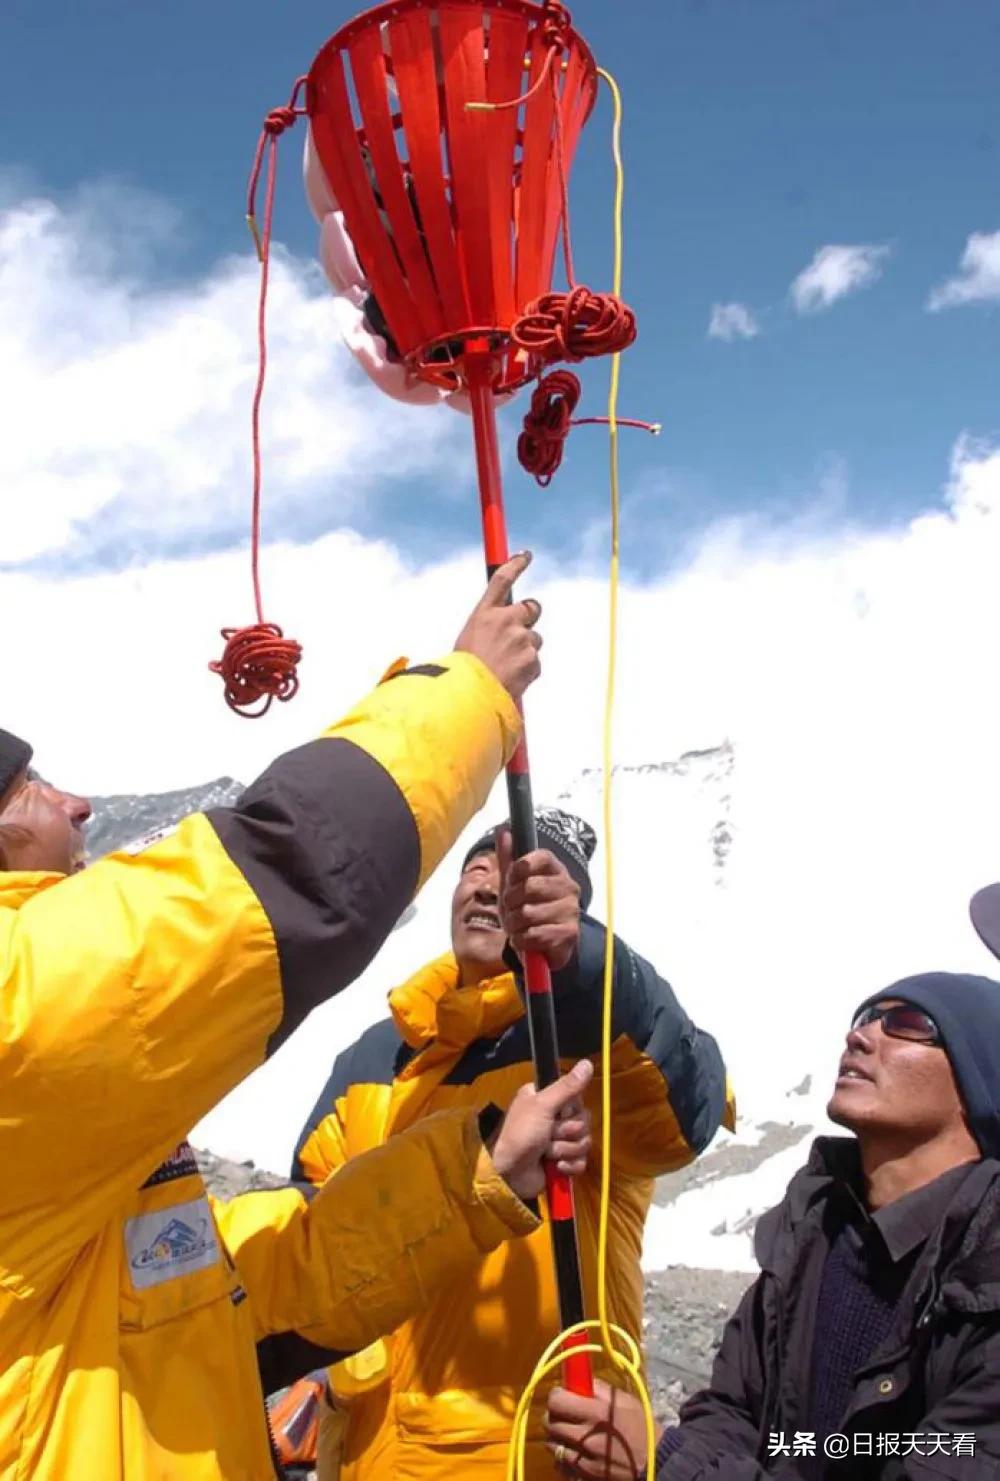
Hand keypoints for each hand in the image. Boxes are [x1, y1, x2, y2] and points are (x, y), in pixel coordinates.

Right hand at [453, 552, 541, 701]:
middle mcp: (504, 620)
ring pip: (534, 639)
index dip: (516, 564)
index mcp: (483, 614)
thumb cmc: (462, 673)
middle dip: (529, 618)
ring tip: (505, 668)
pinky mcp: (532, 658)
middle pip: (531, 608)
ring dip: (525, 650)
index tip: (526, 555)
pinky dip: (526, 671)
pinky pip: (536, 662)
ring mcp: (520, 638)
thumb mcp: (468, 642)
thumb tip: (504, 633)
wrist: (469, 697)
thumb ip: (489, 631)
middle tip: (518, 634)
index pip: (502, 579)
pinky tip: (510, 679)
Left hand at [490, 1059, 593, 1200]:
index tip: (559, 1113)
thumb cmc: (521, 1135)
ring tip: (546, 1153)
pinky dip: (569, 1166)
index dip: (571, 1108)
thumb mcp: (542, 1106)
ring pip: (584, 1141)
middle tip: (548, 1135)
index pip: (576, 1097)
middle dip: (566, 1132)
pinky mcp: (563, 1160)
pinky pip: (581, 1161)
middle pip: (583, 1120)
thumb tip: (588, 1062)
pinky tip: (555, 1167)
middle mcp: (554, 1117)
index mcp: (547, 1099)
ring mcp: (559, 1140)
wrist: (510, 1175)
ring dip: (564, 1150)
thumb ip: (566, 1087)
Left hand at [497, 829, 580, 970]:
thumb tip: (503, 830)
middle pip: (530, 886)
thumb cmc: (527, 907)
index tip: (511, 879)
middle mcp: (568, 886)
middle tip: (511, 908)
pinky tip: (525, 938)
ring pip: (528, 913)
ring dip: (514, 924)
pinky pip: (534, 934)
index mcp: (555, 869)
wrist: (543, 943)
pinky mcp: (570, 933)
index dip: (520, 867)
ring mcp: (571, 910)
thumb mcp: (512, 882)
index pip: (541, 857)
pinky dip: (522, 940)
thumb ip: (508, 857)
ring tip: (518, 926)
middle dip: (511, 901)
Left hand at [546, 1381, 656, 1478]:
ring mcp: (584, 1460)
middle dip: (554, 1416)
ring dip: (557, 1437)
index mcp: (596, 1413)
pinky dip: (563, 1458)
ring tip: (570, 1434)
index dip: (557, 1396)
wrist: (655, 1462)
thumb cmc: (640, 1426)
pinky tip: (575, 1452)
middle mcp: (586, 1437)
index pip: (557, 1401)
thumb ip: (598, 1389)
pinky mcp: (585, 1477)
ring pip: (552, 1445)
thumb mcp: (624, 1400)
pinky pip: (561, 1465)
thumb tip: (578, 1380)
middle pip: (550, 1424)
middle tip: (564, 1414)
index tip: (562, 1395)